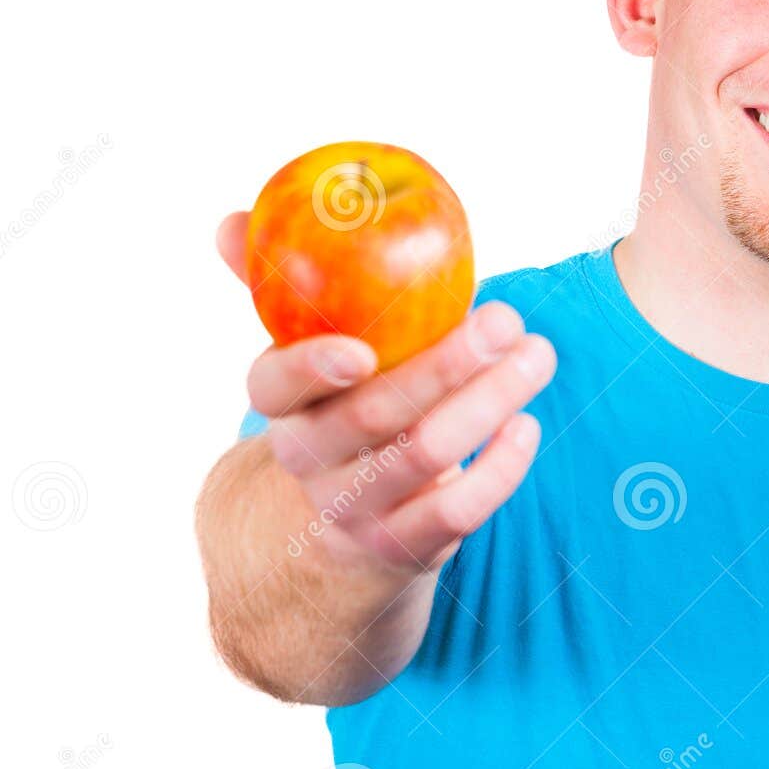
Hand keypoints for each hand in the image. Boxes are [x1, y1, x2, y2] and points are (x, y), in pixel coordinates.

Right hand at [216, 211, 555, 572]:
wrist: (341, 534)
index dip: (311, 368)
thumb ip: (280, 290)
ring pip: (424, 456)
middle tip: (507, 318)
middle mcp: (311, 460)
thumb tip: (230, 221)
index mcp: (283, 406)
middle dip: (446, 363)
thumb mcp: (308, 360)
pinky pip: (456, 511)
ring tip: (538, 356)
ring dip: (489, 402)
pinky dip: (499, 469)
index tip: (362, 348)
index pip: (273, 387)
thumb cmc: (343, 412)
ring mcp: (357, 508)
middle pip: (373, 414)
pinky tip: (527, 425)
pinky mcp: (406, 547)